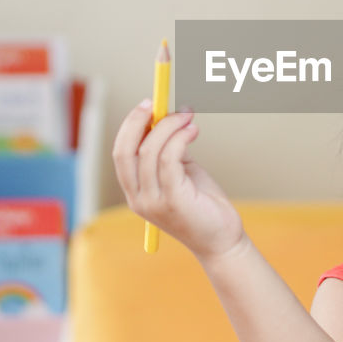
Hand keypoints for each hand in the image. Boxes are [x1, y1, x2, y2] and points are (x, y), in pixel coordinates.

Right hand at [112, 102, 244, 261]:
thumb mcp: (181, 173)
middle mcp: (138, 198)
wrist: (222, 239)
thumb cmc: (203, 204)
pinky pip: (169, 161)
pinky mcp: (173, 201)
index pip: (121, 153)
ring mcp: (153, 202)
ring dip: (169, 126)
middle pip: (125, 151)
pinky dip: (179, 139)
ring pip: (150, 151)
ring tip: (189, 117)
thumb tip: (167, 118)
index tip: (147, 104)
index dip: (131, 126)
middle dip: (139, 121)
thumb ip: (169, 151)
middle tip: (158, 102)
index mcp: (135, 192)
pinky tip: (193, 131)